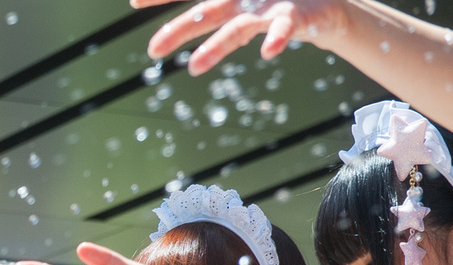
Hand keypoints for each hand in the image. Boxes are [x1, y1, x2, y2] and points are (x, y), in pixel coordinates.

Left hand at [138, 0, 350, 75]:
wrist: (319, 1)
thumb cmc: (267, 1)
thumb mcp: (231, 6)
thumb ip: (198, 13)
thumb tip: (142, 9)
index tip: (134, 2)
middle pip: (206, 13)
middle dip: (179, 30)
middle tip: (152, 51)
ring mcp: (268, 5)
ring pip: (239, 26)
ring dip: (217, 46)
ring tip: (195, 68)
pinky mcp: (295, 14)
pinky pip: (285, 27)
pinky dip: (277, 38)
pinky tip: (268, 52)